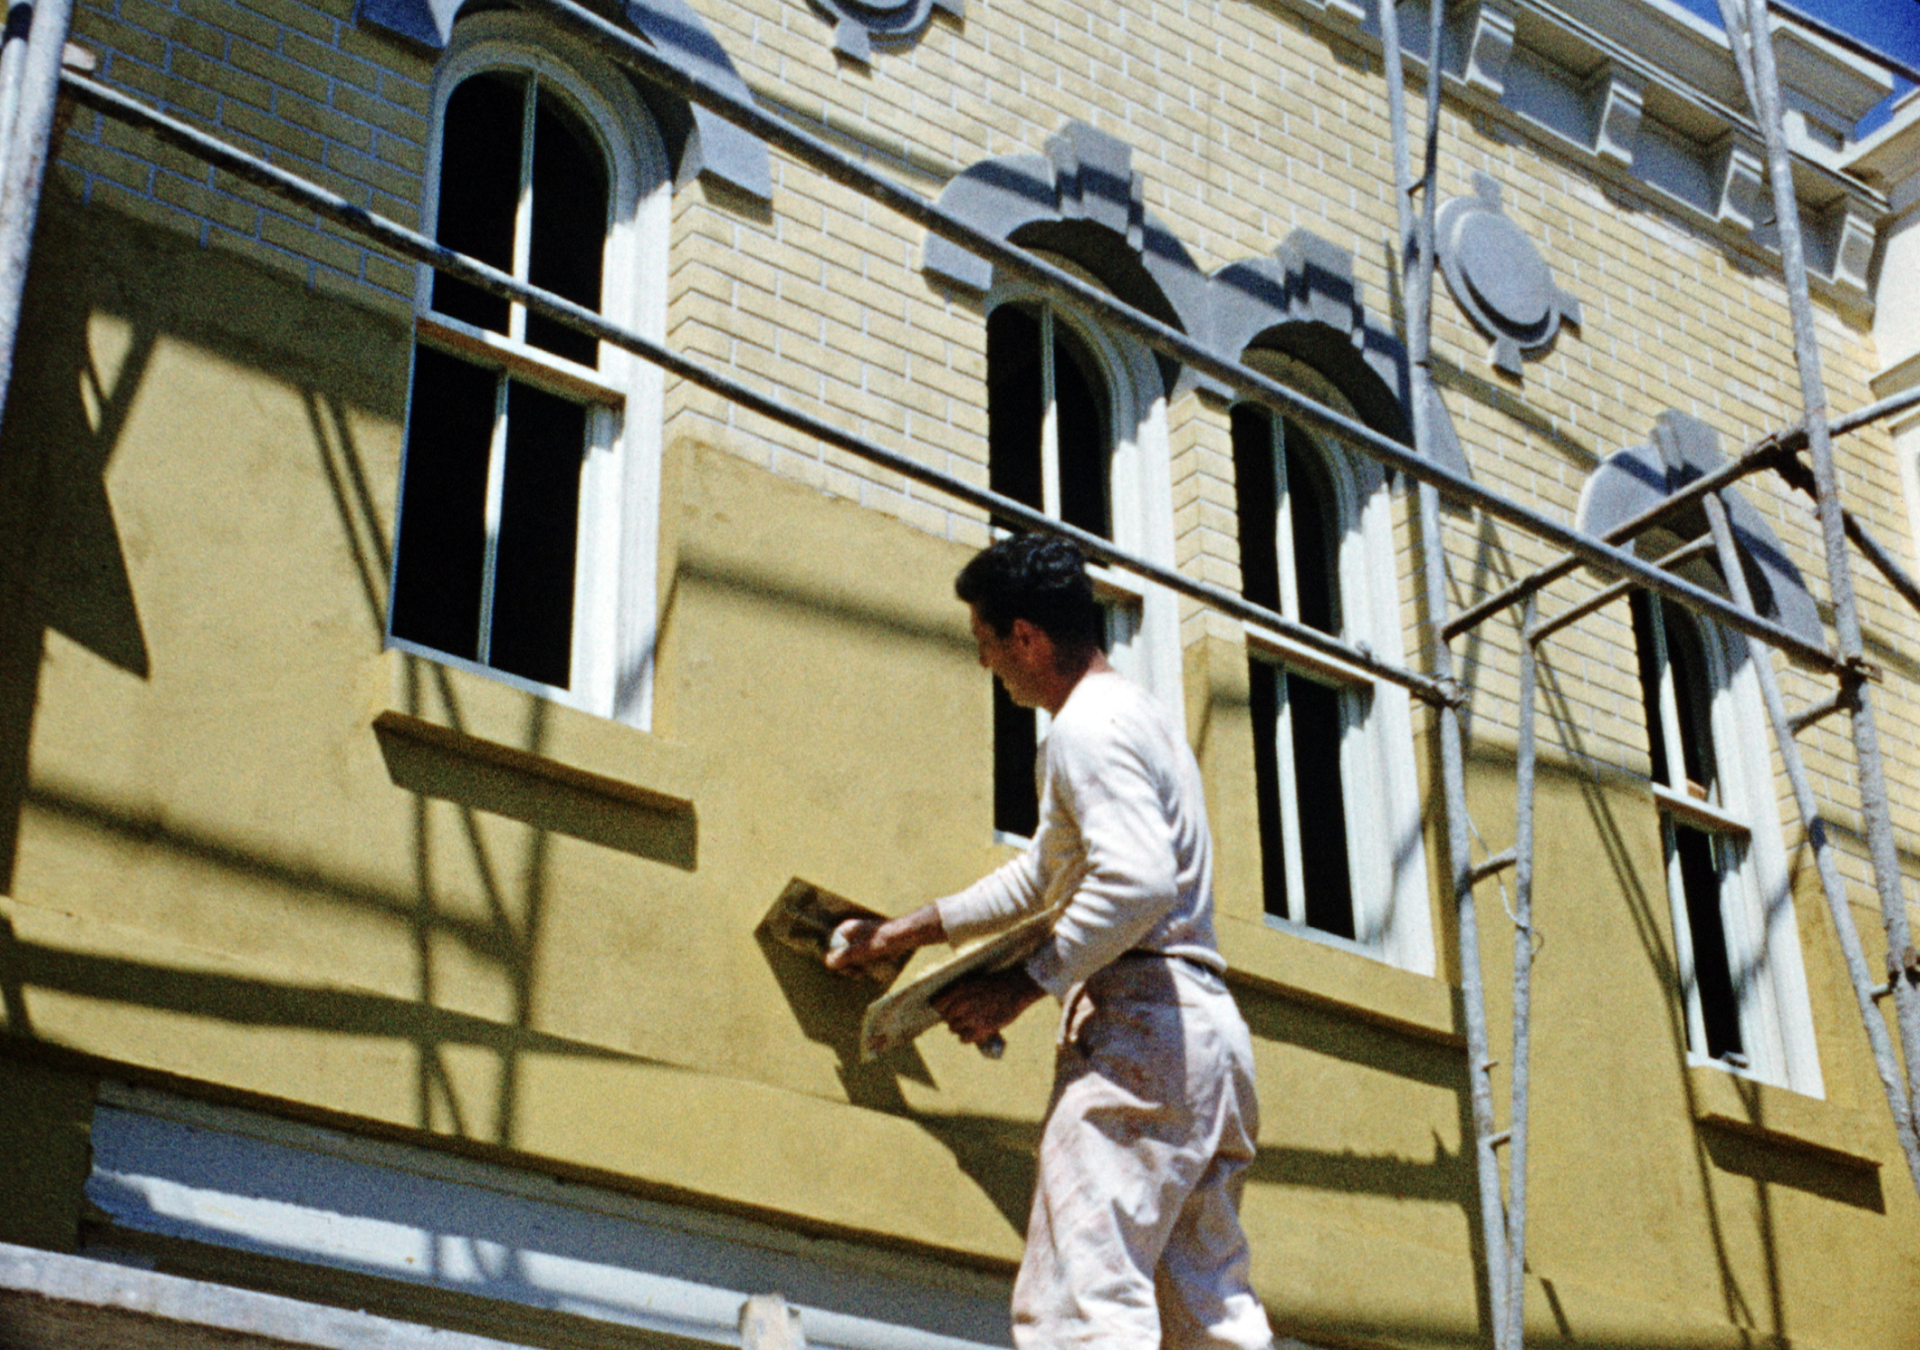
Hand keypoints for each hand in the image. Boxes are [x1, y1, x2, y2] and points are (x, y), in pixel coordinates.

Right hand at [824, 905, 945, 973]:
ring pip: (851, 962)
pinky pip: (860, 961)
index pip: (832, 951)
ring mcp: (858, 942)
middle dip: (850, 967)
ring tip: (870, 965)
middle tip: (859, 973)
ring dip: (859, 967)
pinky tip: (874, 965)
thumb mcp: (863, 950)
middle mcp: (849, 934)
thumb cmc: (884, 940)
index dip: (839, 962)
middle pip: (840, 958)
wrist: (906, 936)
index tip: (850, 968)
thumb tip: (828, 962)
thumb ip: (845, 956)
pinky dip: (866, 966)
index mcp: (845, 929)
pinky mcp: (867, 948)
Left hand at [932, 966, 1044, 1047]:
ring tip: (969, 1025)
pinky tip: (971, 1034)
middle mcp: (963, 1003)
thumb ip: (960, 993)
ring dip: (960, 1028)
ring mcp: (972, 1017)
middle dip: (952, 1019)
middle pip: (947, 1018)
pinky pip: (964, 1039)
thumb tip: (947, 1008)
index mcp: (960, 990)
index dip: (942, 1009)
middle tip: (960, 1019)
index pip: (938, 1004)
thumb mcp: (974, 982)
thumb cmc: (996, 984)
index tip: (946, 1011)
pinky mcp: (982, 1029)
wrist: (1017, 988)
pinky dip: (966, 1037)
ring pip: (954, 1029)